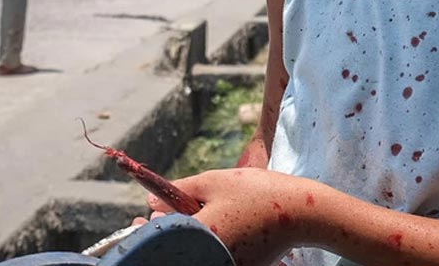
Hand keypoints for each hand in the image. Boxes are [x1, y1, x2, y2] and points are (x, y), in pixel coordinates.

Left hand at [145, 168, 313, 265]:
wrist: (303, 213)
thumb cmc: (257, 192)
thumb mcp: (214, 181)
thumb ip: (179, 191)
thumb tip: (150, 203)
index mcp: (202, 235)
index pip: (160, 238)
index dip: (142, 230)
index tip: (135, 221)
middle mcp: (213, 257)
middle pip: (176, 250)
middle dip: (164, 235)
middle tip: (157, 219)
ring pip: (195, 253)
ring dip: (185, 239)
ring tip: (190, 218)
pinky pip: (213, 257)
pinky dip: (206, 245)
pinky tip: (211, 228)